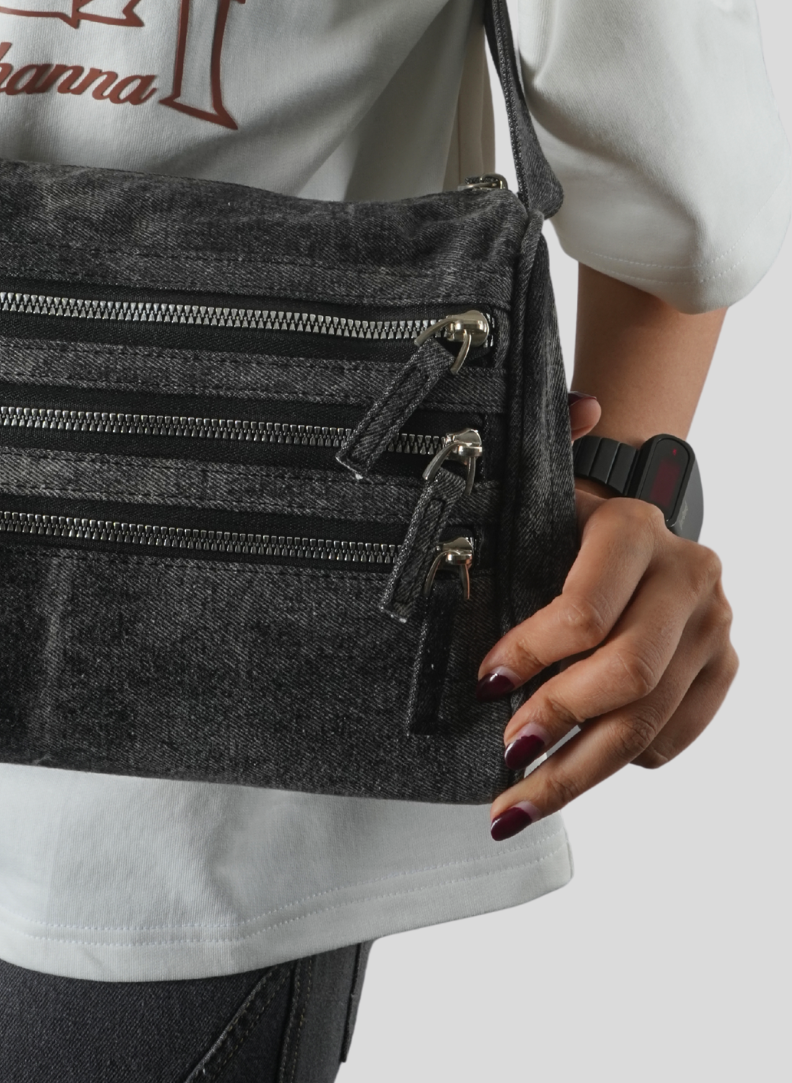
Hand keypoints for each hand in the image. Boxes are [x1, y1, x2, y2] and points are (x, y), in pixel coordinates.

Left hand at [478, 393, 736, 839]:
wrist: (633, 525)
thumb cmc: (563, 515)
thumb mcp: (543, 486)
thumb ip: (552, 446)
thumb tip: (586, 408)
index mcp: (635, 528)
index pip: (587, 608)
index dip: (533, 651)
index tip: (485, 682)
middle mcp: (689, 575)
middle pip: (627, 674)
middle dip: (559, 722)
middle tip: (503, 754)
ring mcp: (715, 627)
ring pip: (649, 721)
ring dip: (579, 770)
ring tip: (517, 801)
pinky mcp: (723, 669)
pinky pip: (674, 737)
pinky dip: (624, 761)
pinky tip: (577, 770)